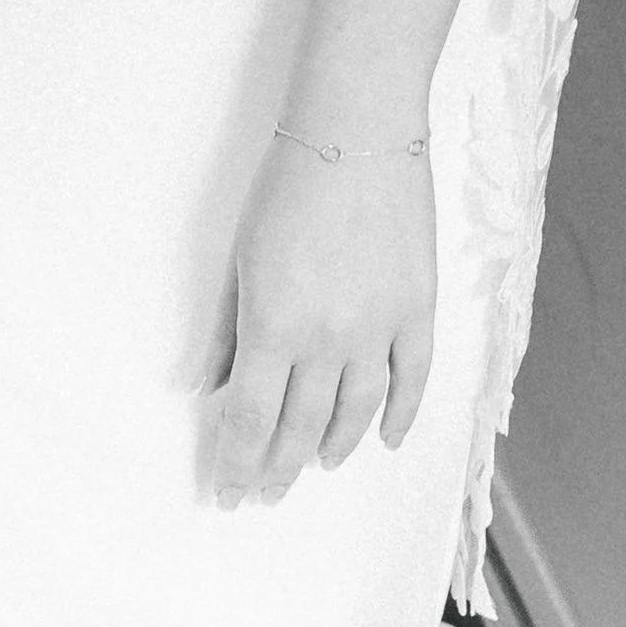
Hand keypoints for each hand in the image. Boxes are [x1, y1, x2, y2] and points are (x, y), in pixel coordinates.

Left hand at [205, 132, 436, 506]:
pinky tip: (388, 441)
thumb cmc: (286, 185)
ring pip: (356, 414)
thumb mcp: (238, 256)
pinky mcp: (417, 310)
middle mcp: (328, 341)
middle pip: (299, 427)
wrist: (357, 132)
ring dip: (333, 448)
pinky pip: (412, 381)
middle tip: (265, 493)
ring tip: (316, 466)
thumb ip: (225, 329)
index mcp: (273, 327)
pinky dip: (400, 417)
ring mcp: (379, 329)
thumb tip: (208, 385)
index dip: (238, 465)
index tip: (228, 494)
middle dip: (277, 469)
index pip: (250, 420)